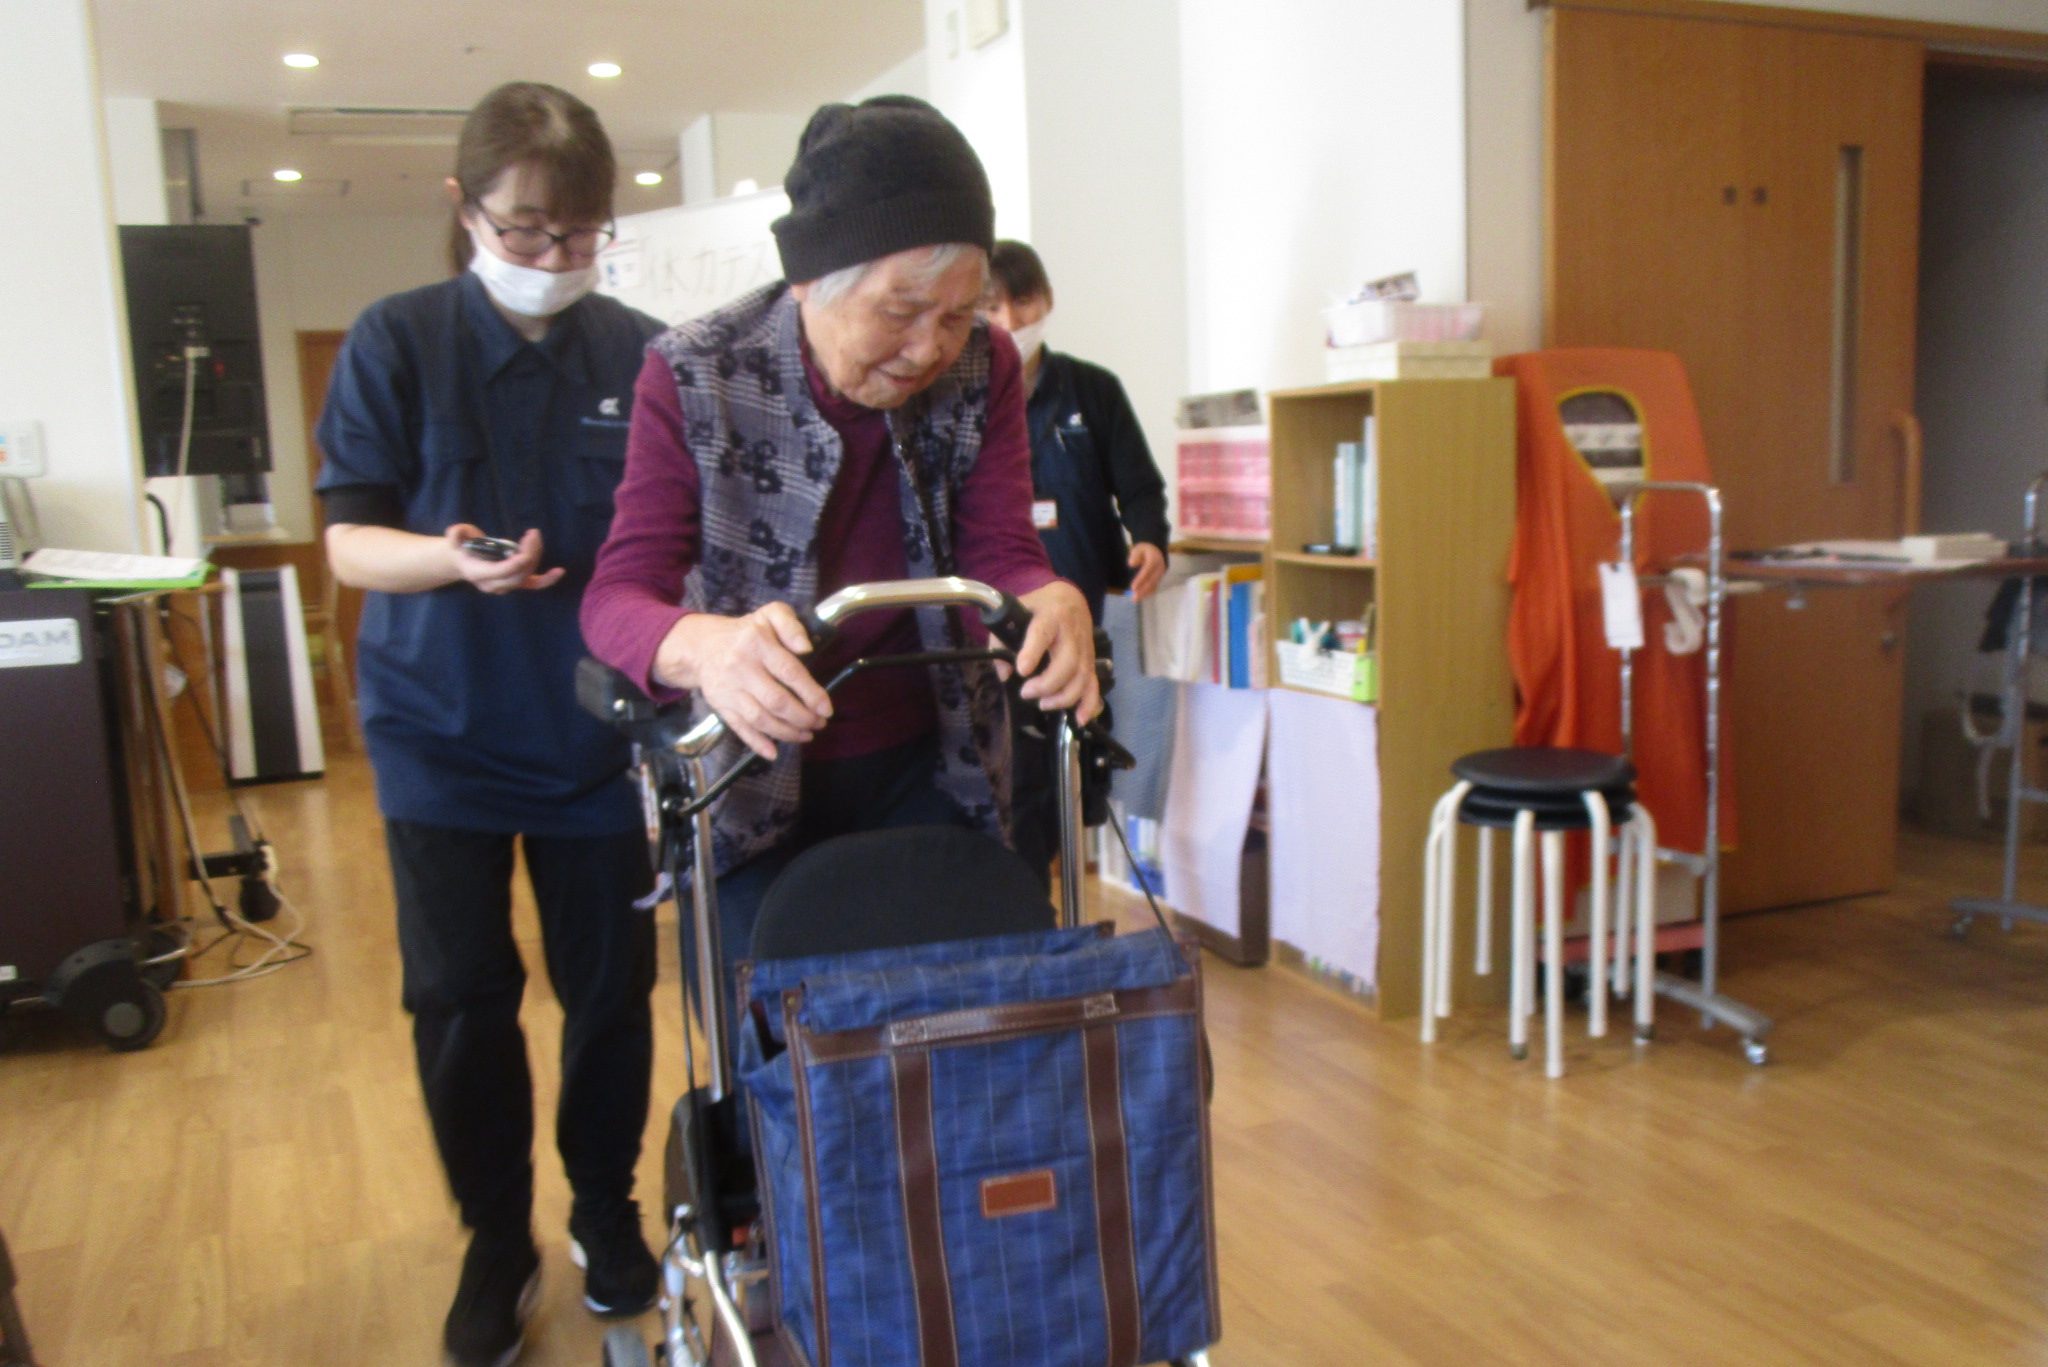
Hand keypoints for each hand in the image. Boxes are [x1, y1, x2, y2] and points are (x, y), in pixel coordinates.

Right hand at [446, 524, 563, 594]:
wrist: (463, 561)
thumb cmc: (461, 546)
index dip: (514, 563)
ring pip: (527, 575)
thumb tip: (456, 534)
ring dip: (535, 555)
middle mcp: (493, 584)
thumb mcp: (455, 536)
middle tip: (531, 534)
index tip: (524, 549)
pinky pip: (533, 584)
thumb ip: (456, 533)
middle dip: (529, 554)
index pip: (500, 573)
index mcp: (478, 573)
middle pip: (518, 574)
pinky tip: (559, 572)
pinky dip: (547, 580)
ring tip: (533, 535)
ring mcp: (506, 586)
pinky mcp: (516, 583)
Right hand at [651, 603, 831, 759]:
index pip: (789, 671)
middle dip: (803, 717)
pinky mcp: (721, 706)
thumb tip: (806, 648)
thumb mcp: (770, 614)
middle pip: (776, 701)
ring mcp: (730, 690)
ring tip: (806, 735)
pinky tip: (774, 752)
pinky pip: (739, 728)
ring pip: (760, 718)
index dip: (811, 693)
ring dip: (787, 732)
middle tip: (819, 723)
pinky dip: (757, 743)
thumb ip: (791, 625)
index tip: (826, 708)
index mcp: (757, 644)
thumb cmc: (746, 632)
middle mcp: (741, 668)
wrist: (702, 646)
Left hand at [1009, 580, 1101, 722]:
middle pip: (1068, 661)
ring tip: (1043, 704)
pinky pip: (1094, 684)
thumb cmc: (1037, 607)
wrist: (1069, 598)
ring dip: (1063, 697)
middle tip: (1026, 692)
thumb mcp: (1014, 613)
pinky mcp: (1091, 661)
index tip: (1022, 669)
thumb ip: (1001, 641)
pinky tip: (1079, 719)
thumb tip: (1005, 673)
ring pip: (1082, 676)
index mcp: (1049, 615)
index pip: (1042, 632)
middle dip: (1047, 683)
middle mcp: (1071, 631)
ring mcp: (1085, 648)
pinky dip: (1089, 704)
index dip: (1033, 651)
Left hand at [1127, 542, 1166, 600]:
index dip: (1140, 580)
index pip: (1147, 571)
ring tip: (1135, 599)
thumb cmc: (1145, 550)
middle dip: (1143, 590)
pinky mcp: (1159, 578)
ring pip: (1153, 585)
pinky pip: (1154, 586)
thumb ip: (1135, 555)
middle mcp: (1159, 568)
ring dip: (1145, 593)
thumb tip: (1131, 564)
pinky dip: (1148, 592)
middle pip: (1151, 581)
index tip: (1132, 587)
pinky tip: (1141, 597)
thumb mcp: (1138, 548)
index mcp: (1154, 560)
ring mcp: (1160, 574)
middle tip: (1134, 597)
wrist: (1157, 550)